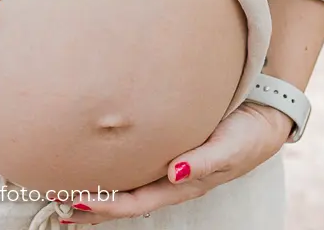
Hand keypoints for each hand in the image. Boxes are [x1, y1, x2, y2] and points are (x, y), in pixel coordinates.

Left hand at [62, 103, 291, 222]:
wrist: (266, 115)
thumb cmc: (248, 132)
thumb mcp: (230, 146)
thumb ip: (204, 160)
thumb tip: (174, 172)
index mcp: (184, 184)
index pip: (137, 201)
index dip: (107, 205)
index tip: (76, 199)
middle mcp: (172, 180)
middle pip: (126, 202)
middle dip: (93, 207)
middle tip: (57, 206)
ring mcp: (170, 167)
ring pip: (128, 187)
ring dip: (99, 194)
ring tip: (65, 197)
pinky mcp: (169, 148)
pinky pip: (136, 167)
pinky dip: (114, 172)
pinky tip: (97, 167)